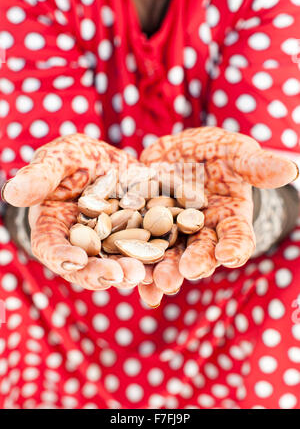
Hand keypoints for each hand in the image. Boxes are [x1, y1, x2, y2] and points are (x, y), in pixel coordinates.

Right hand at [1, 134, 145, 289]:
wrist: (107, 163)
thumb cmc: (73, 161)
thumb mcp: (58, 160)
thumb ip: (39, 176)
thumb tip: (11, 192)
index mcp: (53, 230)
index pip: (51, 247)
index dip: (61, 257)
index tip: (75, 261)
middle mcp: (81, 246)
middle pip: (87, 266)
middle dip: (100, 273)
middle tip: (116, 276)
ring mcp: (110, 247)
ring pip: (117, 265)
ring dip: (129, 273)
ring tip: (142, 274)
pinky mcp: (137, 241)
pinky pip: (145, 255)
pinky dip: (155, 263)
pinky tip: (167, 269)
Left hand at [140, 127, 297, 287]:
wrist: (181, 155)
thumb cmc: (217, 153)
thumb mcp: (236, 153)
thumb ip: (256, 165)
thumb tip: (290, 168)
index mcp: (229, 219)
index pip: (237, 237)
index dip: (235, 246)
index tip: (231, 255)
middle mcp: (203, 234)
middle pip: (202, 253)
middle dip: (196, 263)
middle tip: (188, 271)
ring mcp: (174, 235)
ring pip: (171, 258)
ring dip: (165, 272)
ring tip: (159, 283)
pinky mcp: (147, 230)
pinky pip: (143, 251)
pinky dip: (140, 268)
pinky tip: (134, 283)